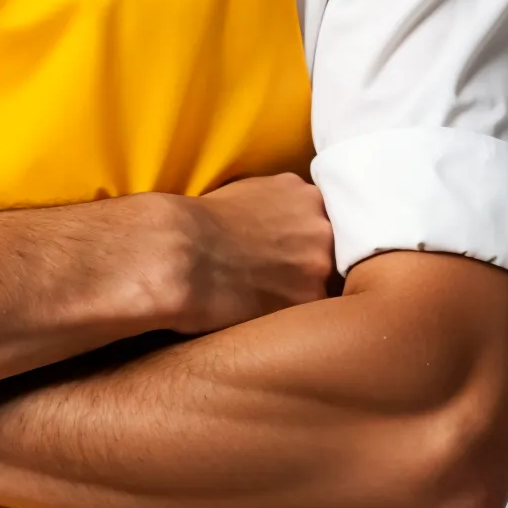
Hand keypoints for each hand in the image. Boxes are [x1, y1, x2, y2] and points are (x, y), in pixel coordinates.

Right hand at [174, 173, 336, 330]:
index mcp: (304, 194)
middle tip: (274, 275)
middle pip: (328, 249)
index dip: (301, 239)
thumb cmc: (198, 224)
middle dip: (306, 262)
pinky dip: (290, 314)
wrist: (179, 251)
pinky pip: (310, 312)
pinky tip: (262, 310)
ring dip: (300, 289)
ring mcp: (320, 261)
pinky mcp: (310, 298)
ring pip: (322, 282)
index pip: (320, 219)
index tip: (284, 250)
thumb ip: (277, 204)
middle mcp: (320, 224)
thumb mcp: (245, 192)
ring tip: (264, 295)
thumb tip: (279, 220)